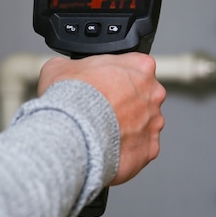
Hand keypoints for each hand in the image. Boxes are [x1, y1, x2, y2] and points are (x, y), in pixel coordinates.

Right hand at [37, 53, 165, 184]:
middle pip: (144, 96)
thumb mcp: (61, 67)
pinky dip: (127, 150)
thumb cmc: (70, 99)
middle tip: (103, 111)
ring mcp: (154, 122)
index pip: (136, 67)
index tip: (105, 85)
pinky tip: (108, 148)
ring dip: (128, 128)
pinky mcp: (150, 148)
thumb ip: (75, 66)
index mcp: (141, 67)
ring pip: (144, 124)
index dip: (118, 77)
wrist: (71, 134)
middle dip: (127, 103)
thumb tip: (66, 70)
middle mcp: (154, 93)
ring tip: (102, 133)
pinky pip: (141, 148)